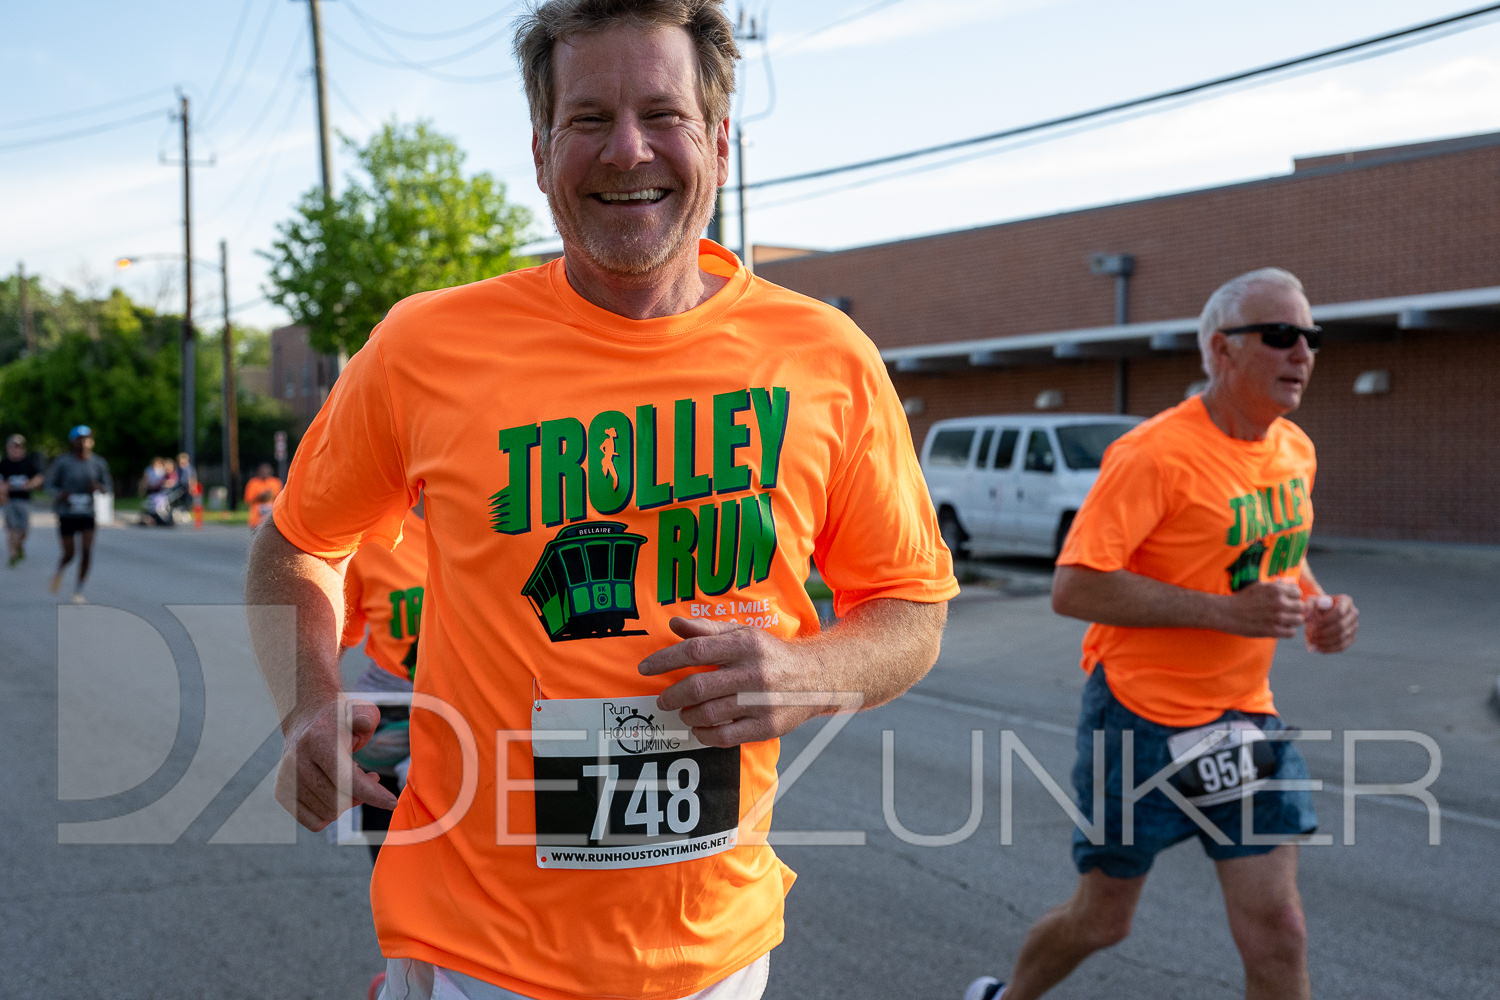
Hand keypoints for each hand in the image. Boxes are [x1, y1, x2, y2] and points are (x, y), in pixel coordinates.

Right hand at [273, 698, 399, 830]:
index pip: (347, 779)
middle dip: (362, 795)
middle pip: (339, 801)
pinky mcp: (282, 793)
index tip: (391, 803)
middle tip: (369, 776)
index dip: (373, 794)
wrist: (306, 720)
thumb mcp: (359, 711)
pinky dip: (330, 812)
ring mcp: (286, 779)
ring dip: (346, 802)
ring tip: (348, 779)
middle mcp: (297, 761)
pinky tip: (334, 791)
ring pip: (328, 813)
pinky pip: (314, 822)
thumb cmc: (340, 720)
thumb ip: (366, 717)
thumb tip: (364, 724)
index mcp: (318, 740)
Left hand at [638, 617, 835, 746]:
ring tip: (683, 712)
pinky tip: (698, 729)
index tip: (646, 668)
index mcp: (745, 645)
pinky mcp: (767, 726)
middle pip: (698, 686)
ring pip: (709, 714)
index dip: (665, 659)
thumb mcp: (744, 633)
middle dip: (671, 695)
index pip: (696, 650)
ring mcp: (761, 702)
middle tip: (662, 699)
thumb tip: (675, 624)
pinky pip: (725, 737)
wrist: (816, 677)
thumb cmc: (771, 654)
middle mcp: (754, 672)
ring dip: (687, 715)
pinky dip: (703, 735)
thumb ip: (708, 629)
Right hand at [1227, 580, 1305, 637]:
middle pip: (1301, 607)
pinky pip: (1291, 633)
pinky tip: (1279, 628)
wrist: (1227, 613)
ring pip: (1299, 620)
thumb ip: (1275, 586)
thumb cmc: (1242, 599)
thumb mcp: (1259, 586)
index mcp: (1276, 590)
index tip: (1287, 601)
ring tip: (1284, 621)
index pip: (1298, 593)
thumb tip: (1288, 585)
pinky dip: (1287, 631)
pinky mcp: (1273, 631)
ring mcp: (1277, 617)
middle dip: (1294, 609)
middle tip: (1286, 612)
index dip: (1293, 597)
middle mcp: (1279, 602)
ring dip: (1292, 621)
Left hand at [1304, 593, 1358, 652]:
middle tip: (1311, 635)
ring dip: (1324, 641)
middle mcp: (1353, 613)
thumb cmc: (1316, 606)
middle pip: (1341, 626)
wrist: (1321, 614)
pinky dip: (1329, 649)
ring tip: (1311, 641)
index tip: (1314, 623)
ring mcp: (1354, 626)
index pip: (1339, 612)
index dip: (1326, 619)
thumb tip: (1307, 618)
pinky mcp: (1351, 638)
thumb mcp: (1311, 602)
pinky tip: (1317, 648)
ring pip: (1341, 637)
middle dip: (1324, 633)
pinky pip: (1342, 646)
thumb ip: (1307, 606)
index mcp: (1345, 601)